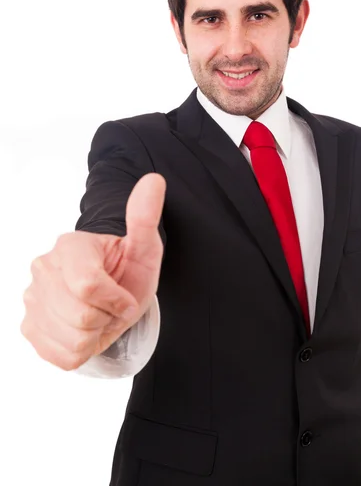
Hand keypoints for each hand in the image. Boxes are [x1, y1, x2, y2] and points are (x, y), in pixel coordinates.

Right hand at [21, 173, 165, 370]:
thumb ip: (145, 216)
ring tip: (98, 314)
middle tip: (110, 304)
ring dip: (96, 334)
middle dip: (107, 316)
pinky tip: (84, 328)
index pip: (88, 285)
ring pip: (73, 339)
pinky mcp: (30, 327)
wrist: (111, 294)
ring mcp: (32, 299)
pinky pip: (63, 355)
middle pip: (81, 316)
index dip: (116, 299)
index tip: (126, 295)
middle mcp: (43, 270)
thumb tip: (154, 179)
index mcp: (69, 246)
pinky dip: (82, 349)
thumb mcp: (144, 247)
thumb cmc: (128, 270)